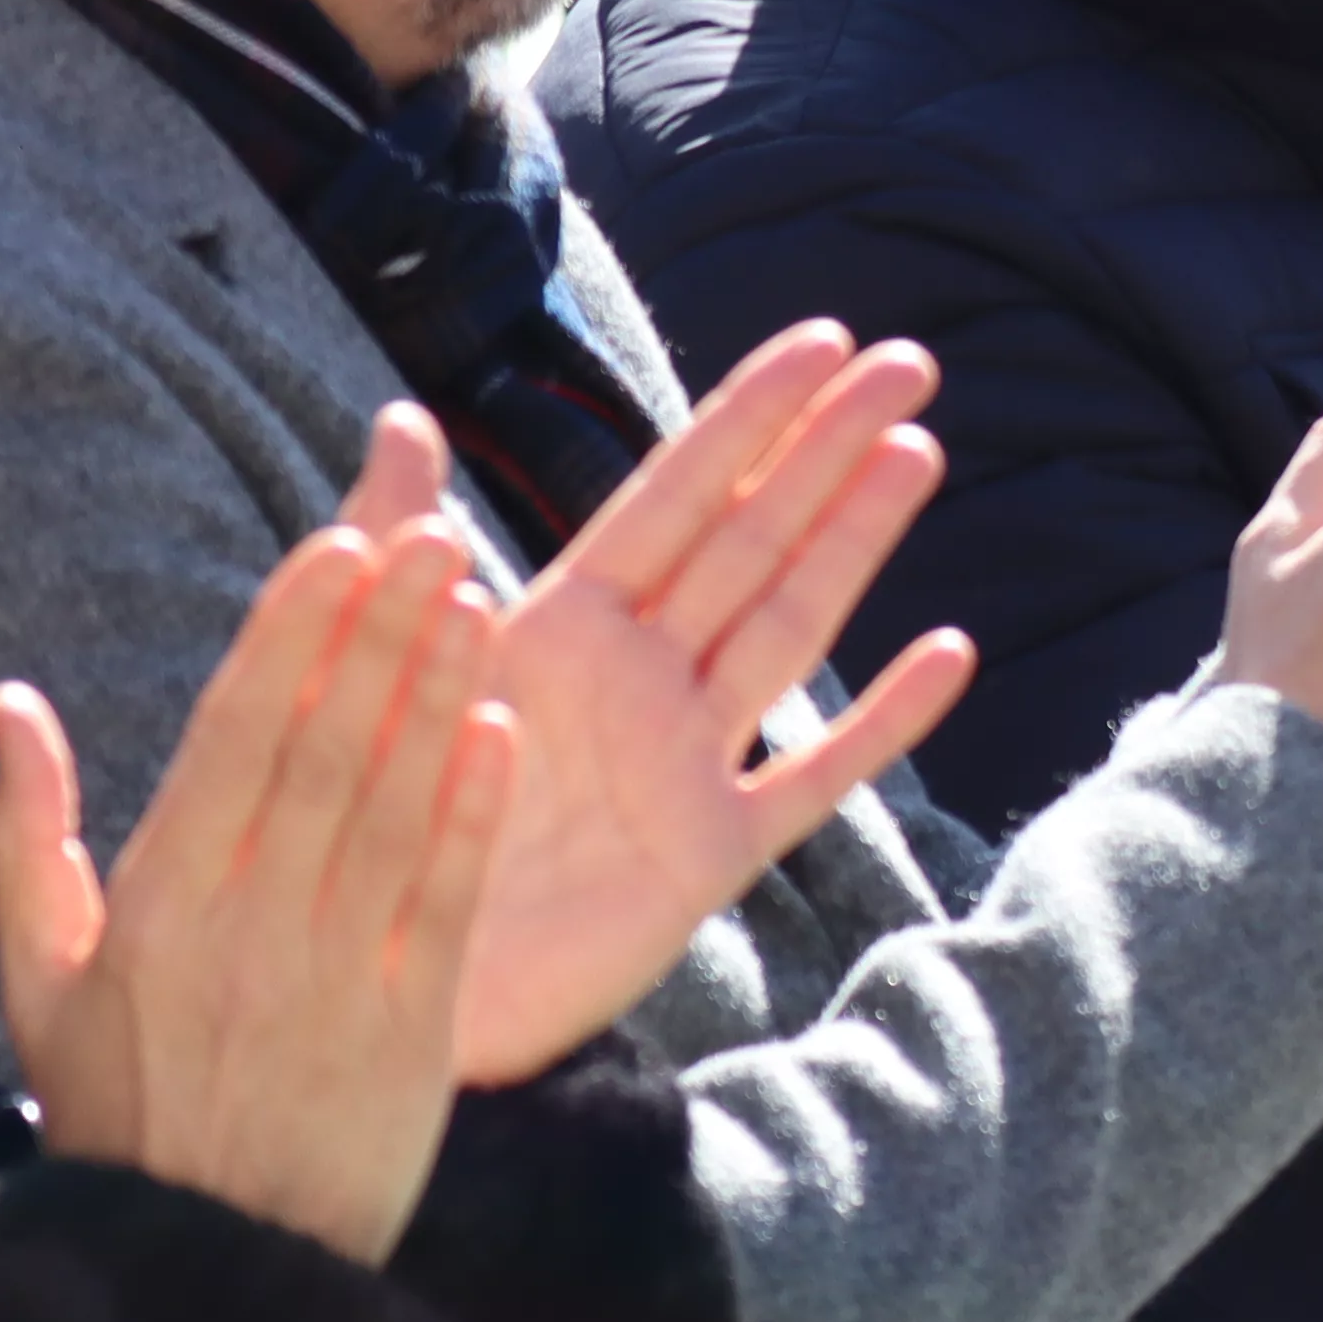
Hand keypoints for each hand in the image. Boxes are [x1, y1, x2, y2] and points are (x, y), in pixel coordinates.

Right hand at [0, 528, 512, 1264]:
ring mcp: (336, 978)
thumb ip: (26, 838)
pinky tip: (497, 731)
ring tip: (474, 596)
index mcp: (158, 905)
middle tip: (431, 531)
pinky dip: (471, 815)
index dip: (291, 636)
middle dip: (380, 633)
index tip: (334, 546)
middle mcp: (250, 927)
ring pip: (393, 808)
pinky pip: (446, 905)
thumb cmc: (118, 1116)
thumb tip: (7, 703)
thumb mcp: (41, 984)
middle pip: (325, 750)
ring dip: (436, 695)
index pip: (235, 738)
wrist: (200, 1277)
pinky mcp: (410, 1034)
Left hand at [396, 342, 980, 1083]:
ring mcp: (685, 763)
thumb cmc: (374, 821)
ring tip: (917, 454)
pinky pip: (812, 778)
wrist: (378, 984)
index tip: (823, 337)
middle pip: (754, 540)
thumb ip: (397, 543)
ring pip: (791, 629)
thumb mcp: (378, 668)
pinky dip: (881, 721)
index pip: (676, 494)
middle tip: (911, 361)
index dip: (750, 415)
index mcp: (562, 625)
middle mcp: (638, 679)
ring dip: (855, 543)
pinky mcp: (709, 855)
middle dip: (829, 449)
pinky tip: (948, 654)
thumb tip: (401, 415)